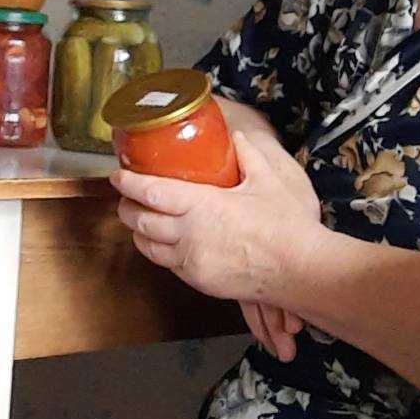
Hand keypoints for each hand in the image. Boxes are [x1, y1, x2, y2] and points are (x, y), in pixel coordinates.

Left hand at [112, 131, 324, 354]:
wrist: (301, 271)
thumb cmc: (285, 226)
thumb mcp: (267, 181)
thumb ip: (249, 156)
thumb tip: (238, 137)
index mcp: (201, 205)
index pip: (150, 192)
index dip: (128, 183)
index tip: (117, 175)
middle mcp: (189, 234)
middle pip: (140, 221)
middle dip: (127, 208)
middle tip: (125, 197)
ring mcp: (192, 261)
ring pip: (148, 247)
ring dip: (139, 232)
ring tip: (139, 220)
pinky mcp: (199, 281)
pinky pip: (168, 265)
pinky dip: (159, 252)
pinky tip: (163, 244)